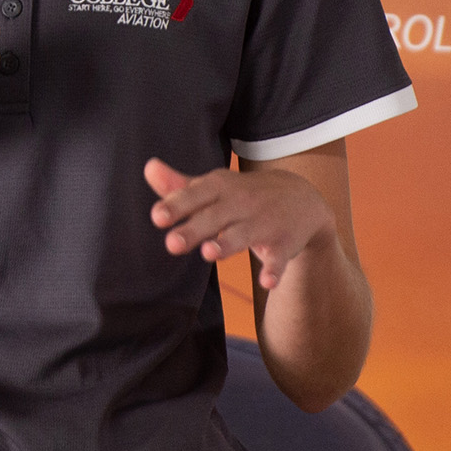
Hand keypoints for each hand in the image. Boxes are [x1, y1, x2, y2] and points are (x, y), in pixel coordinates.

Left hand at [145, 158, 334, 290]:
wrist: (302, 198)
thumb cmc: (244, 195)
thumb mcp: (215, 187)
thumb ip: (180, 186)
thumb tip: (148, 168)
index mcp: (220, 188)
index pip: (195, 195)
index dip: (176, 206)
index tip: (157, 217)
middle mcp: (241, 203)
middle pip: (214, 218)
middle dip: (194, 230)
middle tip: (171, 244)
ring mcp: (264, 223)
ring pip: (242, 235)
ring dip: (227, 244)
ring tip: (209, 253)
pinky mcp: (284, 245)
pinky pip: (278, 258)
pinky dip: (274, 270)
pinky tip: (267, 282)